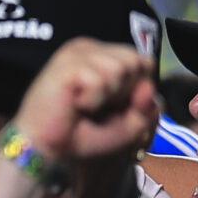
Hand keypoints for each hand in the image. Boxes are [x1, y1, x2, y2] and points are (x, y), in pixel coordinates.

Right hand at [12, 39, 158, 163]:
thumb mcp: (127, 125)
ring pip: (120, 67)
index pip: (143, 60)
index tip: (116, 107)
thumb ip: (145, 106)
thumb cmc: (83, 135)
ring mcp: (76, 53)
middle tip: (99, 106)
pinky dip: (93, 101)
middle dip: (125, 91)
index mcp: (103, 56)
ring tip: (85, 105)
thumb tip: (149, 89)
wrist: (49, 150)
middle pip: (135, 60)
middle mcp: (89, 48)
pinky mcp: (66, 64)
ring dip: (108, 96)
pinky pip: (100, 80)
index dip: (139, 88)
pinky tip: (75, 104)